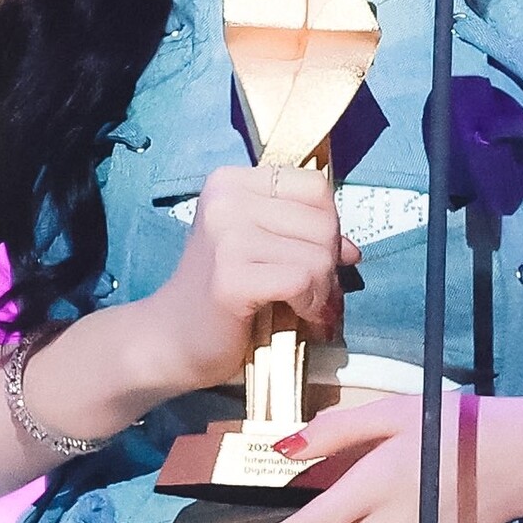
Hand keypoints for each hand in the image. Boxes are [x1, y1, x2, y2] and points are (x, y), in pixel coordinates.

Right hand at [154, 165, 359, 392]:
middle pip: (323, 221)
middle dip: (329, 265)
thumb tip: (353, 250)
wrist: (170, 341)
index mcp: (231, 182)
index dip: (328, 226)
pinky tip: (298, 318)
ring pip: (318, 254)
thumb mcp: (261, 249)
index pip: (315, 186)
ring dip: (323, 291)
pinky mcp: (231, 276)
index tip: (314, 258)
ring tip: (306, 309)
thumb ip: (302, 236)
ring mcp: (226, 236)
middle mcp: (226, 200)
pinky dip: (311, 305)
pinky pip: (302, 280)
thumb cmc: (221, 295)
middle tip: (315, 295)